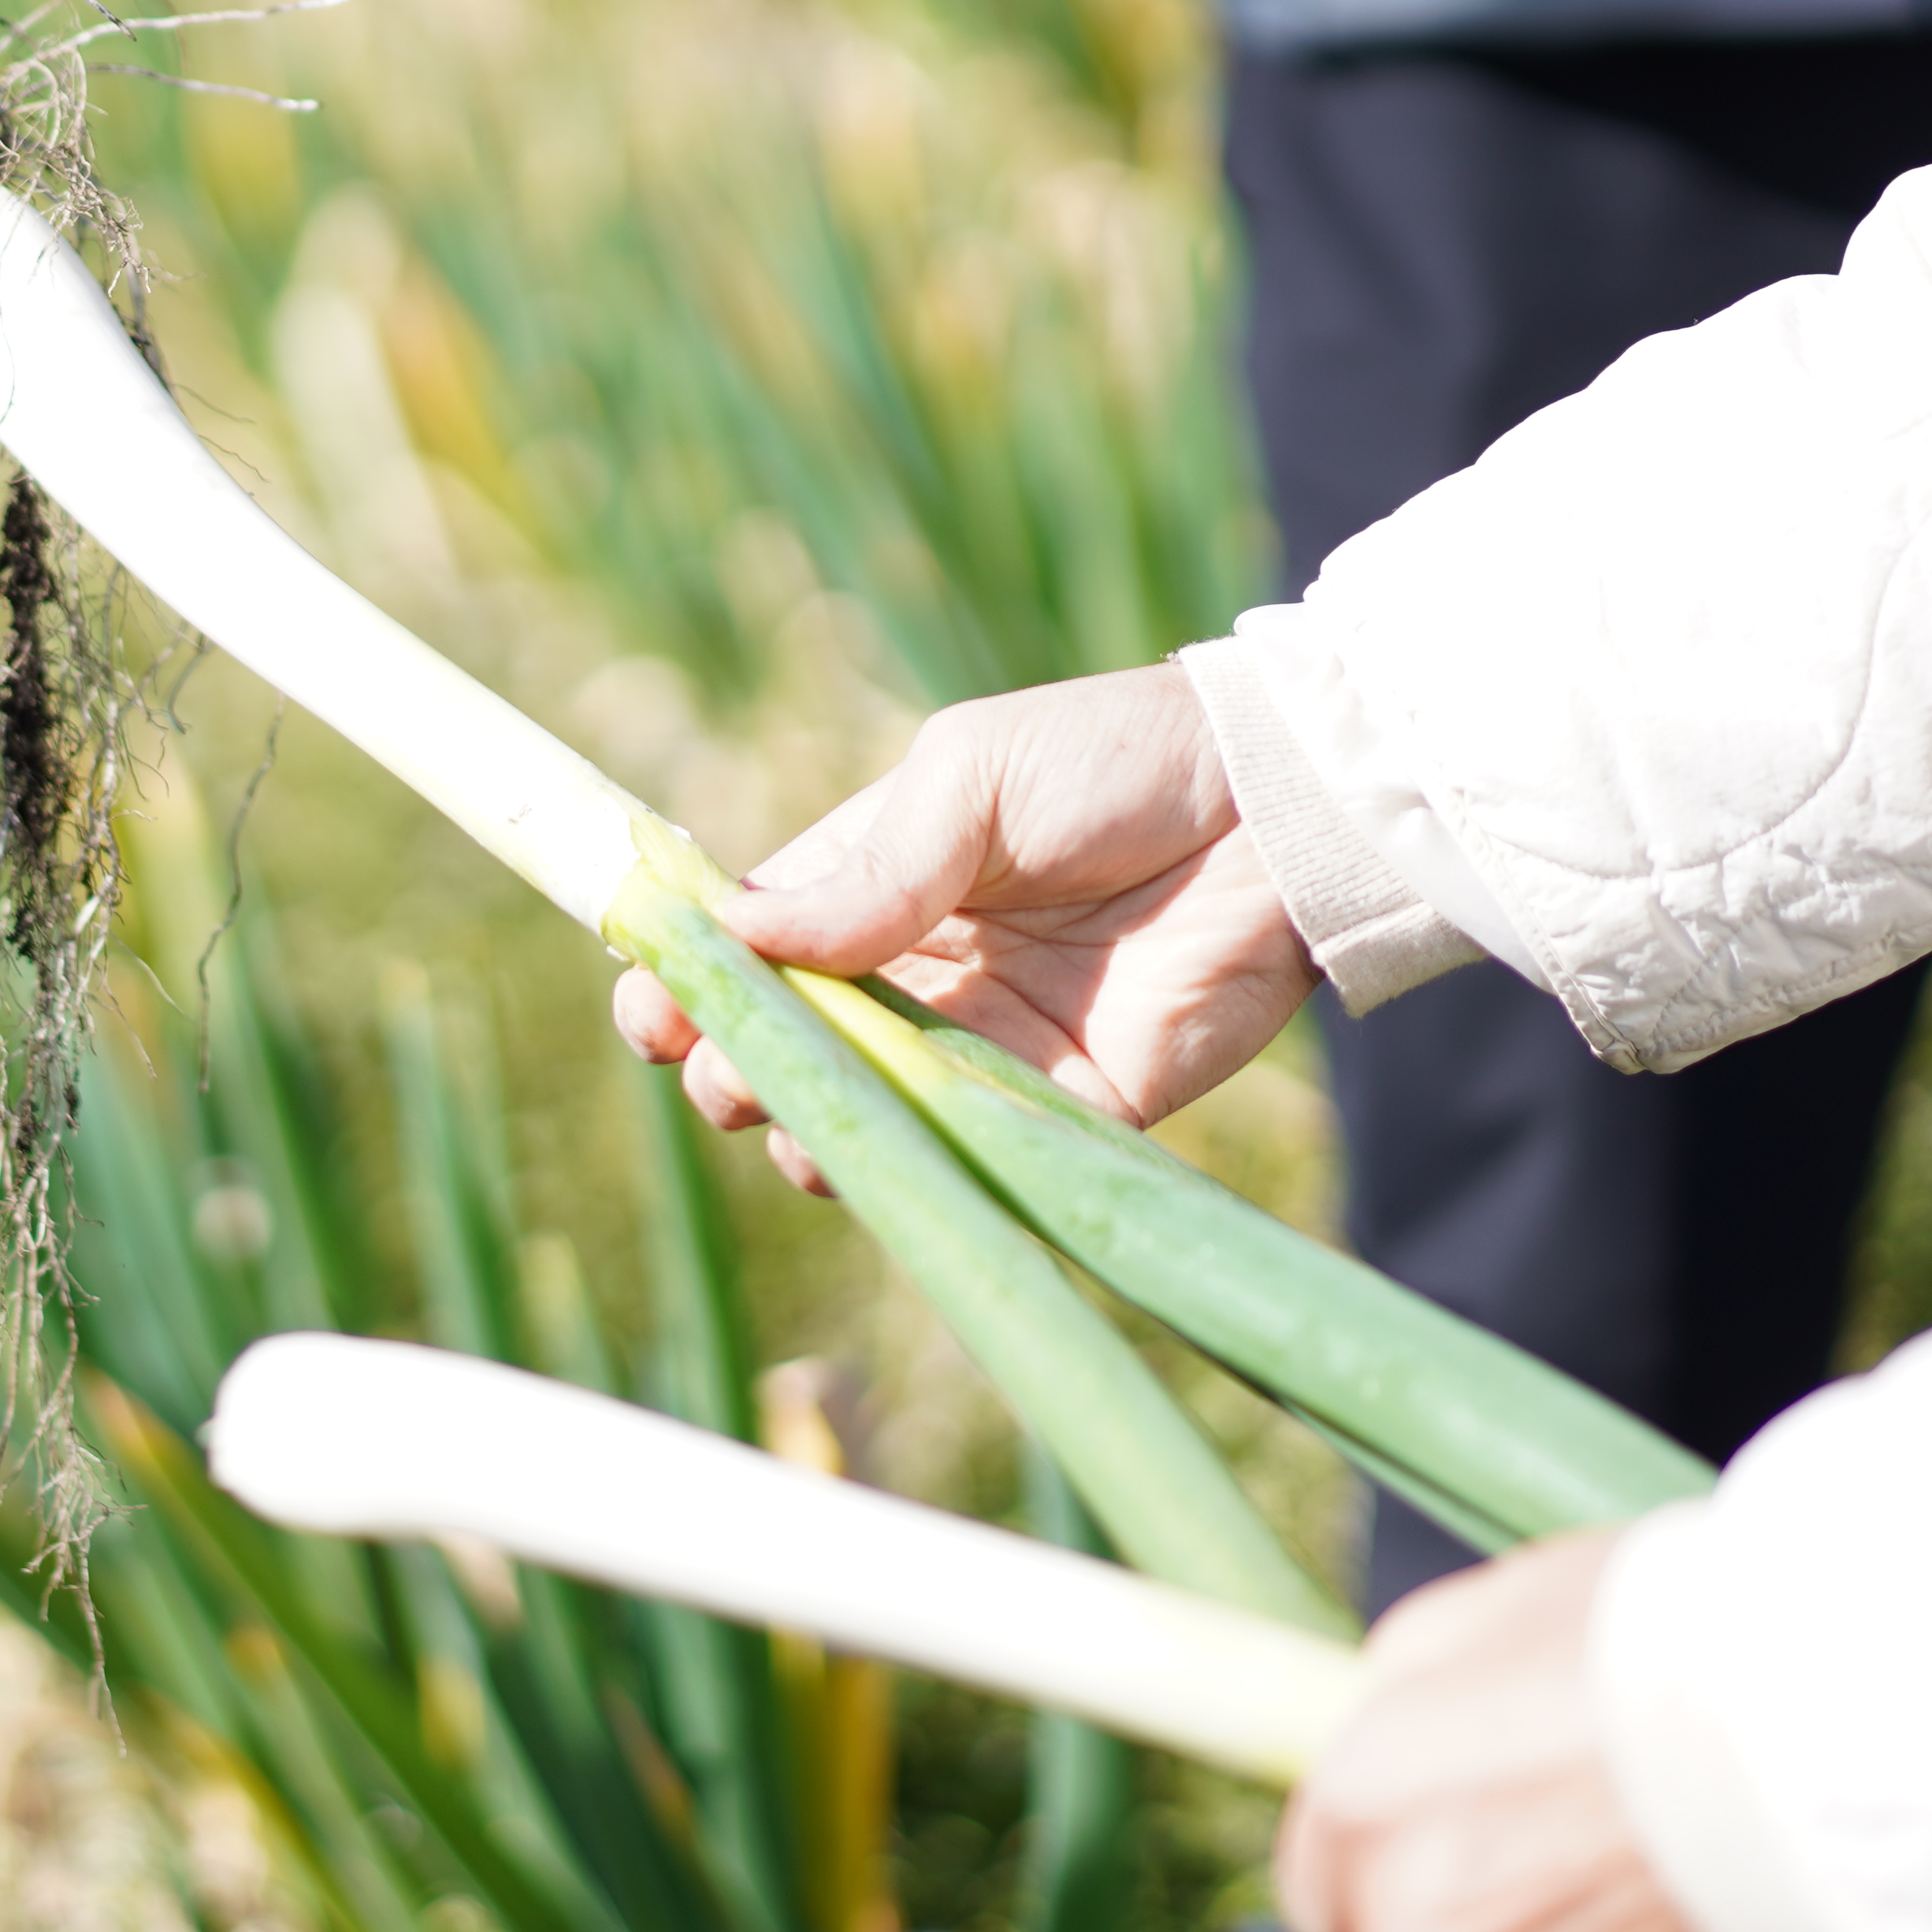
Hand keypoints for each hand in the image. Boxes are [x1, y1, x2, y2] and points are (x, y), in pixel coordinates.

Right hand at [606, 666, 1322, 1185]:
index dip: (692, 982)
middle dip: (738, 1066)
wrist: (1278, 806)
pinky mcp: (1074, 1106)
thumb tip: (737, 930)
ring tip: (800, 1118)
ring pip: (871, 1120)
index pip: (755, 949)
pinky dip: (924, 1171)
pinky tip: (883, 1159)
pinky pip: (982, 1159)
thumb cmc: (1118, 760)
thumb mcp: (973, 780)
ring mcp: (990, 1048)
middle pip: (794, 1047)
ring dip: (816, 1131)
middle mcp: (920, 976)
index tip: (653, 1008)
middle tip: (728, 1068)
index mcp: (876, 884)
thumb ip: (870, 867)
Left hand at [1278, 1535, 1836, 1931]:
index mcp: (1370, 1808)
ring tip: (1641, 1923)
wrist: (1858, 1732)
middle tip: (1569, 1874)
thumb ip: (1410, 1689)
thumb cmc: (1689, 1646)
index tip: (1440, 1845)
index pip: (1319, 1881)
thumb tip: (1374, 1722)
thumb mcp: (1504, 1610)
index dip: (1384, 1861)